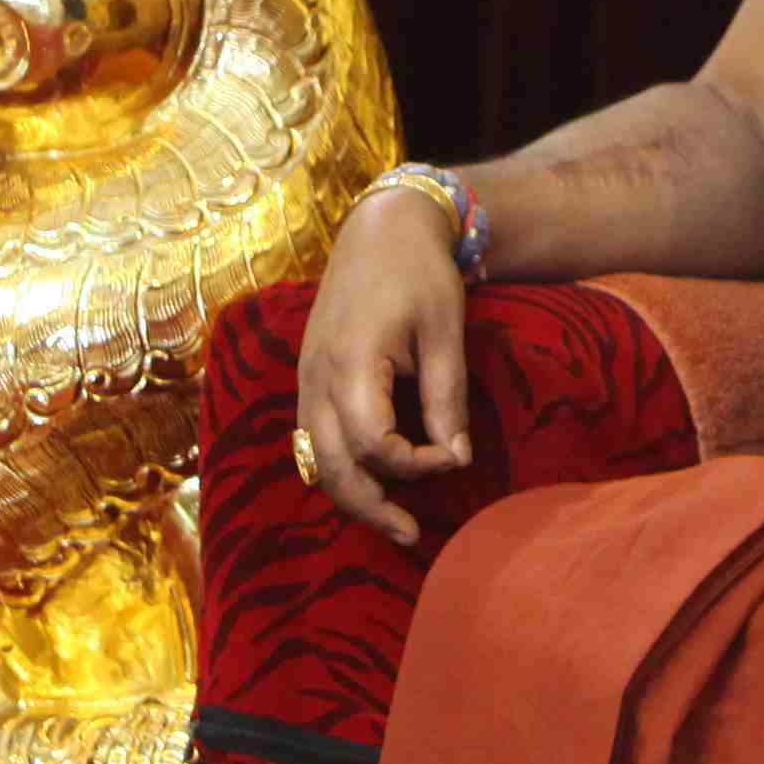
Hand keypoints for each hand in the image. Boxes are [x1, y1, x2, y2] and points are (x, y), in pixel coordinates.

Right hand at [291, 191, 473, 550]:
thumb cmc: (419, 272)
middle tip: (411, 535)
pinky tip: (369, 479)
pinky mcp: (308, 377)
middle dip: (371, 507)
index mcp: (352, 362)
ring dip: (350, 494)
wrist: (379, 228)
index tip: (454, 456)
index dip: (416, 465)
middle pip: (332, 467)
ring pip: (314, 460)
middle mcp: (317, 377)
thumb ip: (446, 397)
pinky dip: (337, 466)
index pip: (375, 444)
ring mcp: (306, 378)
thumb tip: (457, 459)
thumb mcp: (445, 330)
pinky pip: (312, 438)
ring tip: (391, 520)